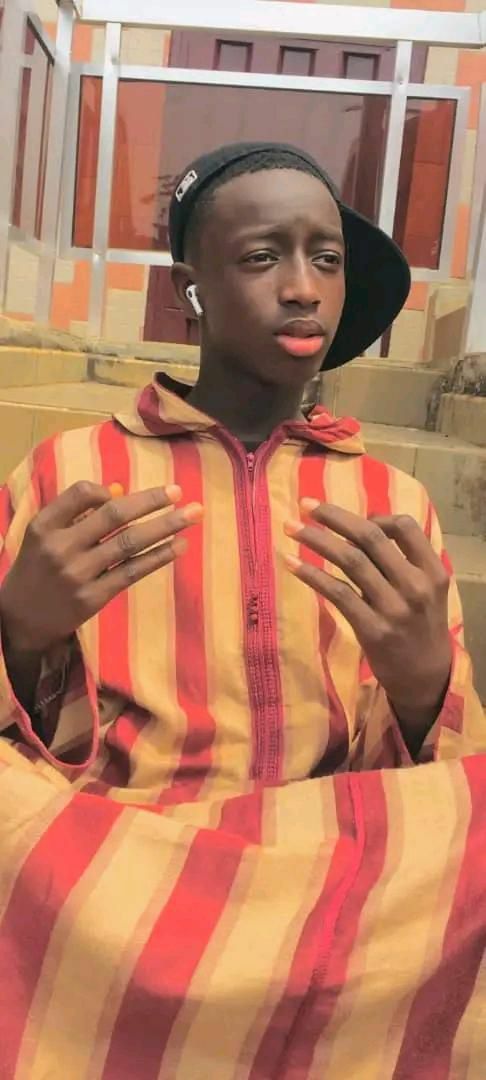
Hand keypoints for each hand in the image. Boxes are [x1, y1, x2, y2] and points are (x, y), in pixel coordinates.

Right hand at [0, 481, 202, 655]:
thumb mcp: (44, 535)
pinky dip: (158, 557)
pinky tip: (178, 546)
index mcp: (45, 525)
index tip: (126, 493)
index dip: (108, 490)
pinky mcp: (93, 598)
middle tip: (179, 492)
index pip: (82, 493)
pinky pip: (132, 572)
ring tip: (193, 515)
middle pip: (114, 515)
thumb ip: (76, 513)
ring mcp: (78, 574)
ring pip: (129, 543)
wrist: (19, 620)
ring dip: (165, 526)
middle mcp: (61, 547)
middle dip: (151, 501)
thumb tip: (122, 491)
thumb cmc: (38, 569)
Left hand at [284, 500, 451, 734]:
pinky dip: (312, 575)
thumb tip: (366, 524)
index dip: (375, 516)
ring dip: (316, 539)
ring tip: (291, 527)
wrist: (426, 678)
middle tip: (305, 504)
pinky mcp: (372, 629)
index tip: (350, 519)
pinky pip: (337, 593)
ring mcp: (393, 608)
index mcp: (431, 571)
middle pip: (370, 537)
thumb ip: (404, 561)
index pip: (405, 526)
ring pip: (350, 561)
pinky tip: (292, 563)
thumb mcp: (428, 590)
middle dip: (333, 517)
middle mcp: (415, 586)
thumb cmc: (421, 626)